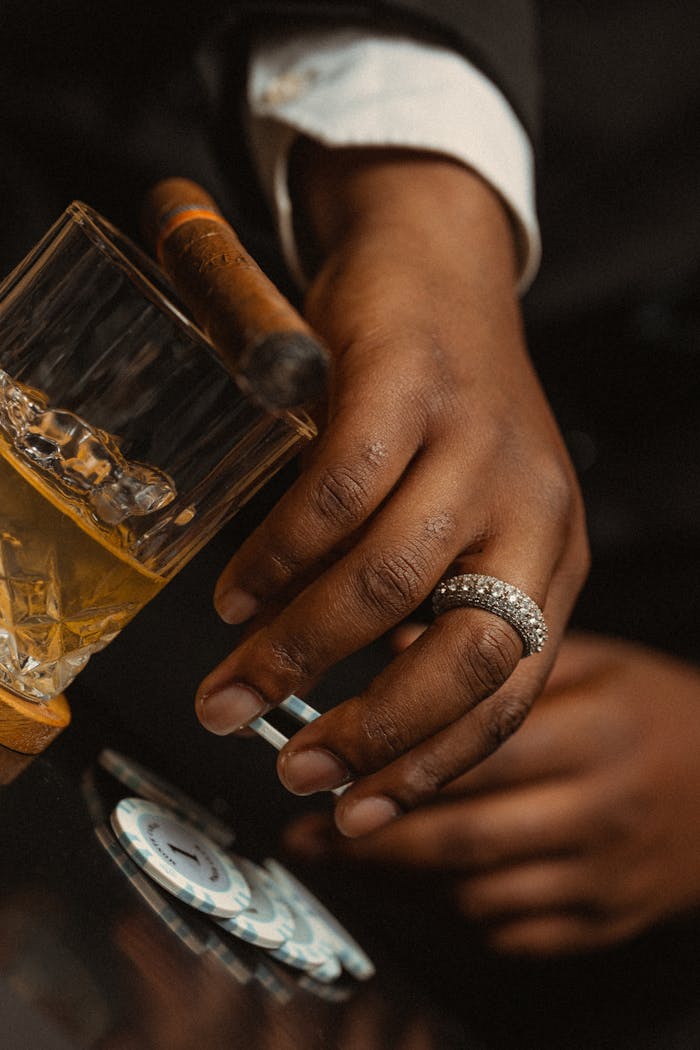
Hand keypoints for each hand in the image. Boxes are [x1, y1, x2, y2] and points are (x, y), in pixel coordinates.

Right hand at [196, 145, 587, 836]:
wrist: (437, 266)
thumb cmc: (438, 414)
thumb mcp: (461, 517)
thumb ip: (426, 606)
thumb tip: (353, 711)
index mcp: (551, 555)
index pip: (508, 694)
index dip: (429, 767)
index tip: (357, 813)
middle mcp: (532, 507)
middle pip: (463, 656)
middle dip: (367, 731)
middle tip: (290, 765)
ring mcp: (475, 442)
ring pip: (389, 581)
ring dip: (299, 649)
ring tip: (234, 683)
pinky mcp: (410, 383)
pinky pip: (341, 492)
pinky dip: (279, 554)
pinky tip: (238, 591)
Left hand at [285, 632, 699, 954]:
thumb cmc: (652, 713)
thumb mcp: (597, 661)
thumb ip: (506, 654)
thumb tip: (400, 639)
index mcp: (599, 731)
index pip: (478, 753)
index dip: (393, 761)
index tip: (327, 767)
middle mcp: (601, 809)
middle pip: (464, 834)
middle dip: (374, 835)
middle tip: (308, 824)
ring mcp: (603, 874)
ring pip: (476, 891)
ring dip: (400, 876)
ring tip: (341, 851)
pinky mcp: (602, 920)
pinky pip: (509, 930)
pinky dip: (455, 908)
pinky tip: (422, 878)